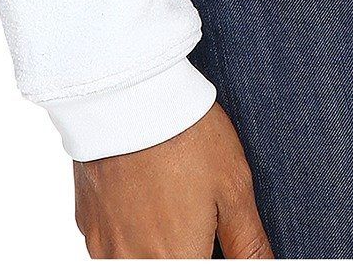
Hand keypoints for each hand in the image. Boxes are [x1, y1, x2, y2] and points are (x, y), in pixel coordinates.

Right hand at [73, 101, 272, 258]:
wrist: (128, 93)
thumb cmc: (186, 135)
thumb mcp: (233, 189)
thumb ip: (249, 245)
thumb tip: (265, 270)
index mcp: (176, 260)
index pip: (202, 275)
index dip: (212, 257)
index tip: (215, 238)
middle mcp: (135, 263)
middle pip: (167, 265)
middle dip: (187, 248)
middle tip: (195, 214)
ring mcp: (105, 246)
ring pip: (137, 262)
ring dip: (157, 246)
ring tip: (173, 203)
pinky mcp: (87, 224)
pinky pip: (111, 247)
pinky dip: (131, 233)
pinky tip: (146, 195)